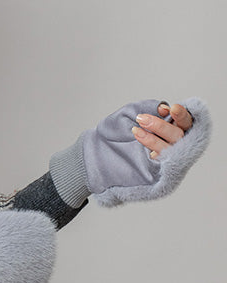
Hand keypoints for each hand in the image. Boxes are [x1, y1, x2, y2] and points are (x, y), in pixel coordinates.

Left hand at [80, 96, 210, 206]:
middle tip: (141, 119)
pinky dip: (152, 153)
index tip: (172, 108)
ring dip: (154, 139)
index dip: (182, 115)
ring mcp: (164, 161)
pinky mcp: (154, 174)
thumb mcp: (129, 114)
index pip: (186, 122)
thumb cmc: (115, 132)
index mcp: (170, 129)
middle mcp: (172, 145)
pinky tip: (141, 146)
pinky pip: (160, 165)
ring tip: (135, 132)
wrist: (95, 154)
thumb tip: (163, 108)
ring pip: (170, 150)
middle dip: (162, 127)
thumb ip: (147, 109)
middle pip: (179, 136)